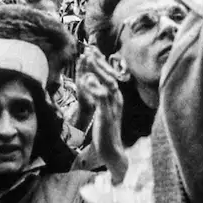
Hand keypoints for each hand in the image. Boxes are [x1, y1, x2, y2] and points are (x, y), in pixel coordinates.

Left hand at [77, 48, 126, 182]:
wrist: (111, 152)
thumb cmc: (105, 134)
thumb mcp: (102, 114)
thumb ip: (98, 101)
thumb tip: (89, 87)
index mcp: (115, 99)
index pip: (110, 76)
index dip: (102, 63)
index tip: (93, 52)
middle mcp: (117, 100)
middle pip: (110, 75)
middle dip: (100, 61)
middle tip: (90, 49)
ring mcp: (113, 107)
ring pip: (108, 82)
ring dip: (98, 69)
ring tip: (89, 58)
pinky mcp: (107, 115)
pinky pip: (101, 97)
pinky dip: (94, 87)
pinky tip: (86, 80)